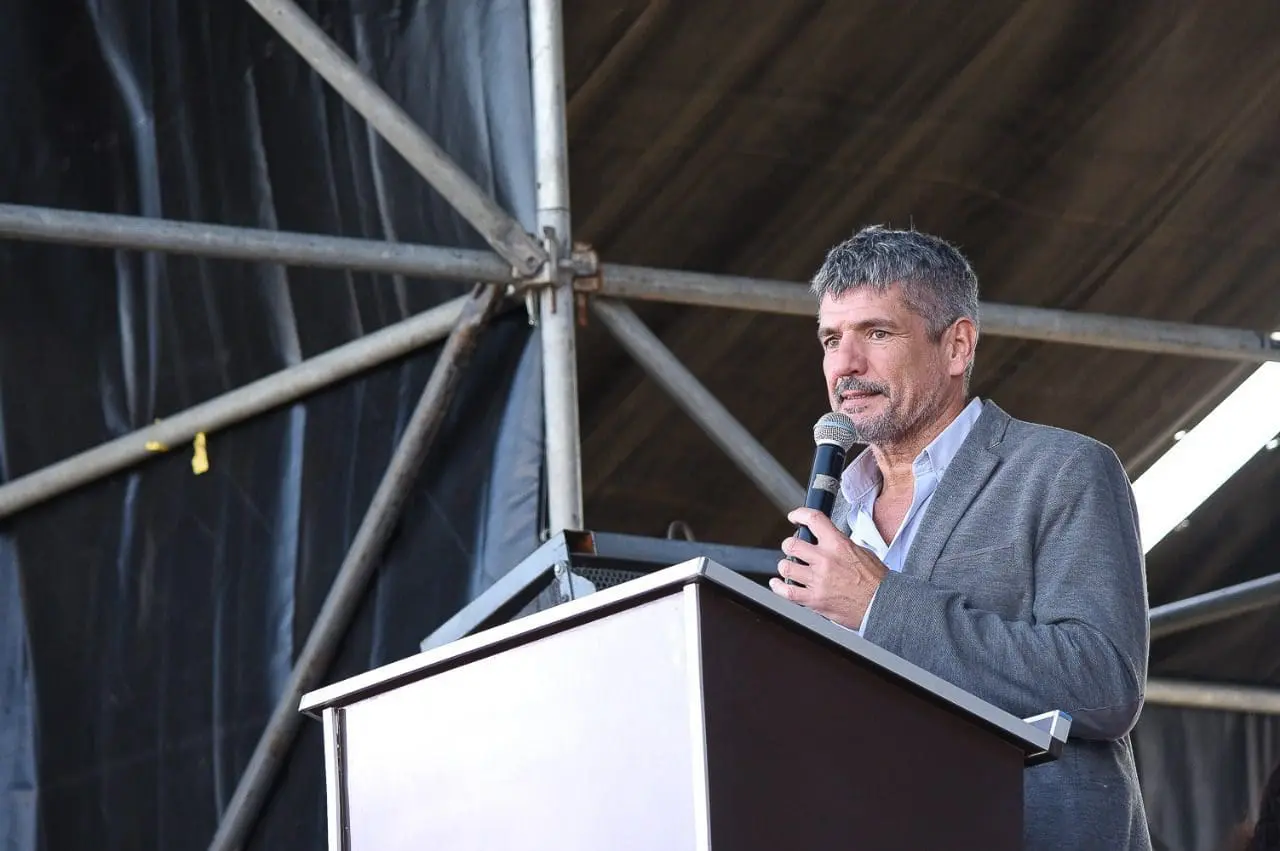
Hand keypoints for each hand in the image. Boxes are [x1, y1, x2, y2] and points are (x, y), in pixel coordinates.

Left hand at [770, 507, 887, 629]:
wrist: (883, 604)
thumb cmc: (876, 581)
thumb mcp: (862, 552)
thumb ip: (840, 544)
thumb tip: (828, 540)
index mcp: (838, 545)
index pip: (814, 520)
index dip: (800, 514)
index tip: (795, 517)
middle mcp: (825, 560)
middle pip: (792, 544)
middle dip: (790, 545)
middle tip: (793, 548)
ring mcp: (818, 580)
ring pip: (786, 567)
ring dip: (786, 566)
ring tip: (790, 567)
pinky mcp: (814, 600)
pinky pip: (787, 592)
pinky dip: (778, 587)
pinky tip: (777, 584)